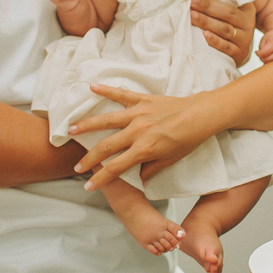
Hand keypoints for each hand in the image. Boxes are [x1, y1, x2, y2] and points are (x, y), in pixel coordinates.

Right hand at [70, 84, 211, 190]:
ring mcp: (138, 114)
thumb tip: (138, 180)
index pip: (116, 167)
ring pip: (107, 120)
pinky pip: (121, 94)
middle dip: (89, 158)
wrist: (201, 115)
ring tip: (71, 129)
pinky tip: (91, 87)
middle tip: (76, 166)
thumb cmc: (188, 139)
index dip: (101, 178)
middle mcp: (137, 131)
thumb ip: (151, 169)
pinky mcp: (143, 100)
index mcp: (144, 149)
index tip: (88, 186)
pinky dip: (106, 89)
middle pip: (106, 146)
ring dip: (87, 125)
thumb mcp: (170, 160)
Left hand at [192, 0, 255, 65]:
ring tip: (192, 16)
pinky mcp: (239, 53)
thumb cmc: (231, 24)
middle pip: (228, 13)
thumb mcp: (232, 8)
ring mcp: (245, 39)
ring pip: (225, 29)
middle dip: (208, 6)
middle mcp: (248, 22)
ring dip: (207, 22)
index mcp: (247, 8)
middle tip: (192, 1)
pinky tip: (204, 35)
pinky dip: (215, 41)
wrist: (239, 50)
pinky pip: (226, 47)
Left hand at [256, 29, 272, 62]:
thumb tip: (261, 58)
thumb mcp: (264, 39)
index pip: (263, 54)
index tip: (257, 52)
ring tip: (268, 54)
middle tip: (262, 54)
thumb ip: (261, 49)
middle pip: (267, 60)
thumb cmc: (271, 37)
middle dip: (262, 58)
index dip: (258, 54)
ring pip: (272, 63)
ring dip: (268, 60)